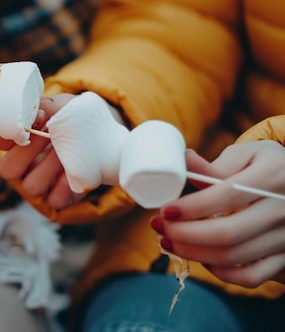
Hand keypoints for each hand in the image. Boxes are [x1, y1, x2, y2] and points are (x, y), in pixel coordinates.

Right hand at [0, 94, 82, 209]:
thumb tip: (37, 115)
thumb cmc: (70, 118)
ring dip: (49, 166)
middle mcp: (21, 167)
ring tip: (65, 150)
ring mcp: (38, 185)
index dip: (8, 136)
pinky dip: (67, 184)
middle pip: (8, 169)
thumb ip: (44, 107)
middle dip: (28, 151)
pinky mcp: (57, 199)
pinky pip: (55, 199)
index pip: (0, 142)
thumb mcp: (57, 106)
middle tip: (47, 134)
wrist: (98, 135)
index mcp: (14, 144)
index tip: (28, 123)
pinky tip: (77, 168)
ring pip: (31, 186)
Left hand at [152, 143, 284, 287]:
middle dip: (184, 234)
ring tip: (168, 241)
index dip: (191, 207)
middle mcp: (284, 209)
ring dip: (193, 252)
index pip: (227, 196)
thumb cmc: (265, 166)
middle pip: (228, 233)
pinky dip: (222, 272)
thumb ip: (214, 165)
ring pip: (234, 256)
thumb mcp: (246, 155)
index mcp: (273, 176)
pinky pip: (251, 276)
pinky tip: (202, 258)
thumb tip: (181, 161)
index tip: (165, 210)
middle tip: (159, 228)